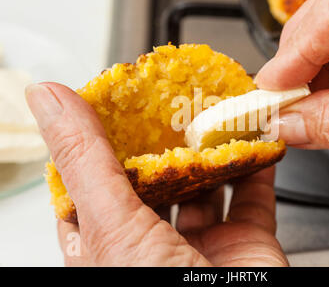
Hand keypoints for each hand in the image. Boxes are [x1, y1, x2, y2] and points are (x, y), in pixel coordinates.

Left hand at [25, 82, 287, 265]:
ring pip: (206, 185)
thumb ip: (84, 161)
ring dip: (211, 151)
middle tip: (163, 101)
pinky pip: (255, 198)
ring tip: (210, 115)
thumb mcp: (111, 228)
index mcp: (108, 248)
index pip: (92, 185)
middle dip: (161, 140)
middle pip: (155, 180)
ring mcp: (203, 247)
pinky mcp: (248, 247)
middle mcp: (154, 248)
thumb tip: (49, 100)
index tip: (107, 103)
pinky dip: (257, 168)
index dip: (98, 142)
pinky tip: (255, 141)